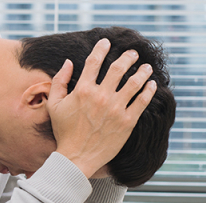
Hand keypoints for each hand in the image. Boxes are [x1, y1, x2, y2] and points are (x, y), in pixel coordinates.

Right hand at [46, 38, 157, 177]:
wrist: (76, 158)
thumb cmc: (64, 132)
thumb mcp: (54, 105)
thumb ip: (59, 81)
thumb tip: (68, 62)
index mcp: (83, 90)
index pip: (94, 62)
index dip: (101, 49)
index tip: (106, 42)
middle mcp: (101, 96)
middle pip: (118, 68)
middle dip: (127, 57)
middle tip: (132, 53)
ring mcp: (116, 109)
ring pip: (134, 83)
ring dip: (142, 71)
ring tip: (147, 67)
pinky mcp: (127, 122)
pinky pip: (142, 101)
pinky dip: (149, 90)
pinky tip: (151, 85)